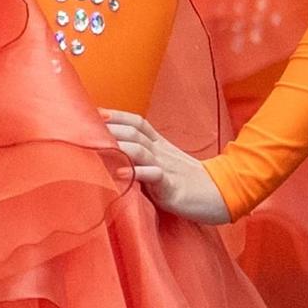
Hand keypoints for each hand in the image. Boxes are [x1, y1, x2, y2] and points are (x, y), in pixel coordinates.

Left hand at [100, 110, 230, 223]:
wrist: (220, 194)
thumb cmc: (188, 181)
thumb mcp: (165, 163)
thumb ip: (145, 158)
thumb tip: (116, 156)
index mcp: (160, 145)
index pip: (138, 123)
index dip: (117, 116)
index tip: (95, 112)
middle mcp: (161, 152)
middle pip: (134, 132)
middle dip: (111, 129)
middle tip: (86, 129)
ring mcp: (167, 167)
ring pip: (141, 149)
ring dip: (119, 147)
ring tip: (99, 147)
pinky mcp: (172, 186)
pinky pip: (155, 175)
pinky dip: (138, 173)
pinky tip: (122, 173)